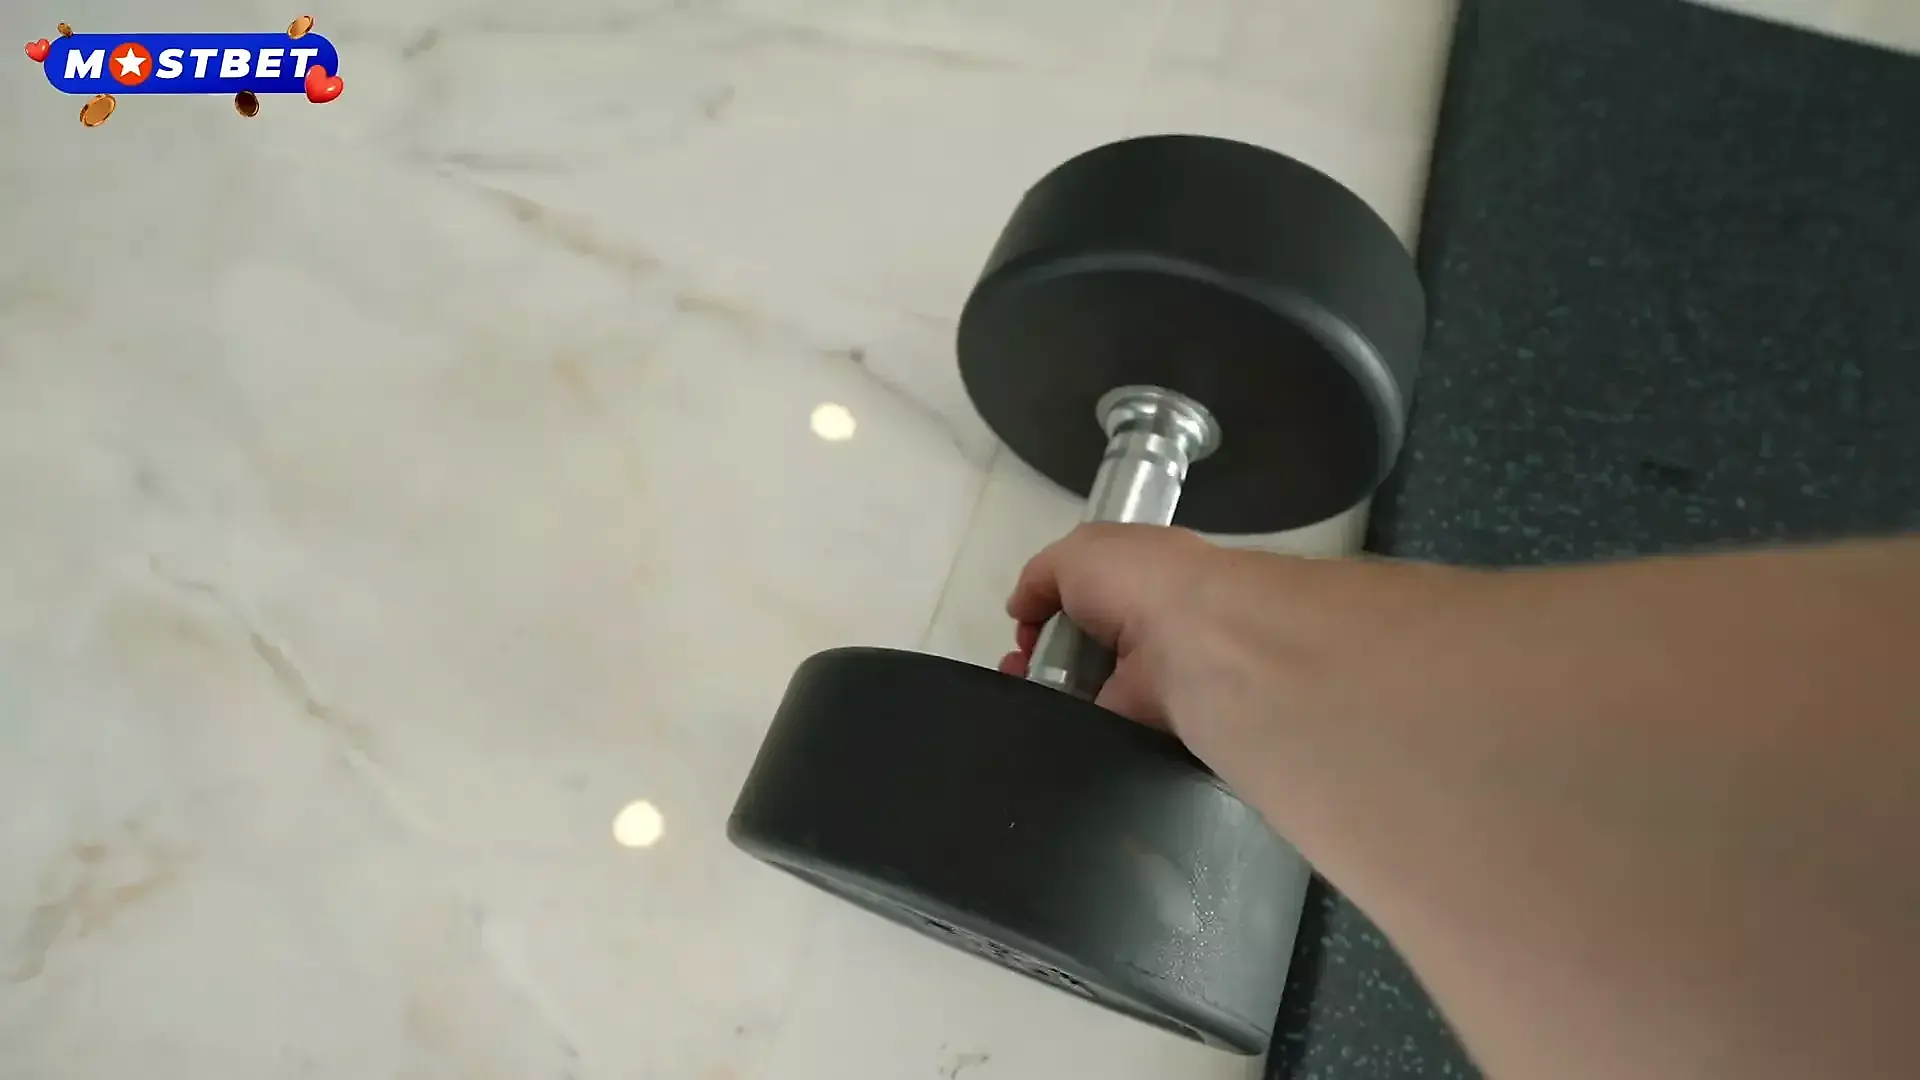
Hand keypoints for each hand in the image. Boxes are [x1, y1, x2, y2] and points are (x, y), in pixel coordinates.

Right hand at [1000, 522, 1230, 732]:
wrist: (1191, 640)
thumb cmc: (1137, 580)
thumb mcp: (1076, 551)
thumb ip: (1042, 575)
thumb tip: (1020, 607)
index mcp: (1143, 574)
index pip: (1091, 588)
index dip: (1051, 601)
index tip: (1026, 615)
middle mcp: (1149, 622)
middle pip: (1083, 639)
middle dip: (1041, 647)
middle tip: (1017, 657)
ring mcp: (1148, 674)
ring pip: (1083, 683)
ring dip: (1044, 683)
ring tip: (1017, 680)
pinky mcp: (1144, 720)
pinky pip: (1094, 721)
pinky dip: (1064, 719)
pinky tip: (1040, 709)